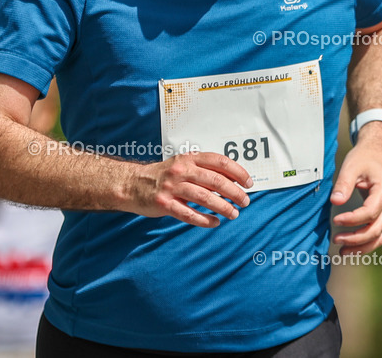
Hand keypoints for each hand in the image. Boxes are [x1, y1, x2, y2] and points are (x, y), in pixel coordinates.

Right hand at [127, 152, 252, 226]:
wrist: (133, 184)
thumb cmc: (163, 175)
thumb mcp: (183, 164)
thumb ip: (204, 169)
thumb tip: (233, 179)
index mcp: (189, 158)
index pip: (220, 162)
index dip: (238, 172)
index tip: (248, 183)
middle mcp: (181, 170)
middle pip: (216, 181)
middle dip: (235, 192)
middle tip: (245, 201)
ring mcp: (172, 187)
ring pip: (205, 198)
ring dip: (223, 207)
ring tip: (234, 213)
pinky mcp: (164, 204)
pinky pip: (189, 214)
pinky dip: (205, 220)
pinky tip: (215, 222)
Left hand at [330, 123, 381, 253]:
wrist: (377, 152)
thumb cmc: (363, 158)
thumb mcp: (351, 166)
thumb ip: (343, 184)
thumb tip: (335, 202)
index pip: (370, 212)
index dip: (352, 220)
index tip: (335, 220)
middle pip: (377, 229)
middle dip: (356, 238)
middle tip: (336, 240)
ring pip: (380, 236)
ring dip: (362, 247)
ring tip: (342, 251)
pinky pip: (380, 234)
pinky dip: (367, 243)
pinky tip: (351, 247)